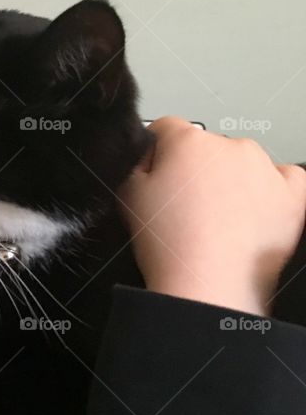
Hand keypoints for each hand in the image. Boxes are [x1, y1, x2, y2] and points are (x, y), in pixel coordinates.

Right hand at [118, 117, 305, 315]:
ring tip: (216, 219)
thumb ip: (135, 160)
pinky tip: (251, 213)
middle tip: (184, 208)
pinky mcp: (293, 195)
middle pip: (205, 147)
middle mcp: (230, 147)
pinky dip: (270, 192)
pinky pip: (285, 179)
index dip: (155, 155)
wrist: (207, 286)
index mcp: (188, 141)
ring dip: (230, 181)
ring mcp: (265, 169)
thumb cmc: (169, 245)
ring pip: (242, 163)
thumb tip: (147, 152)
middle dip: (195, 170)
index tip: (156, 179)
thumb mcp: (125, 193)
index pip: (165, 129)